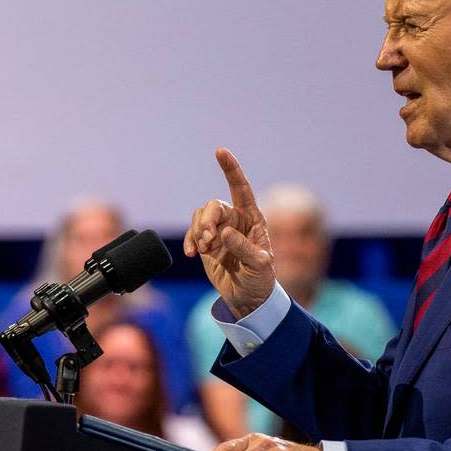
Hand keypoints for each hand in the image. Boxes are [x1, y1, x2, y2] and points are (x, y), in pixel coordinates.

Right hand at [184, 148, 275, 317]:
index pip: (241, 188)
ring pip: (200, 217)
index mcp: (253, 219)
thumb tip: (225, 232)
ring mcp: (219, 231)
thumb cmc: (260, 280)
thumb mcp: (258, 266)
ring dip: (198, 232)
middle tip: (208, 240)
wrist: (247, 298)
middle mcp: (235, 220)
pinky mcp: (206, 243)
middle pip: (213, 207)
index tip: (220, 151)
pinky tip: (193, 254)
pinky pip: (192, 232)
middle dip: (207, 221)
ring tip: (204, 251)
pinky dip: (190, 241)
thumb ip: (244, 248)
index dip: (231, 169)